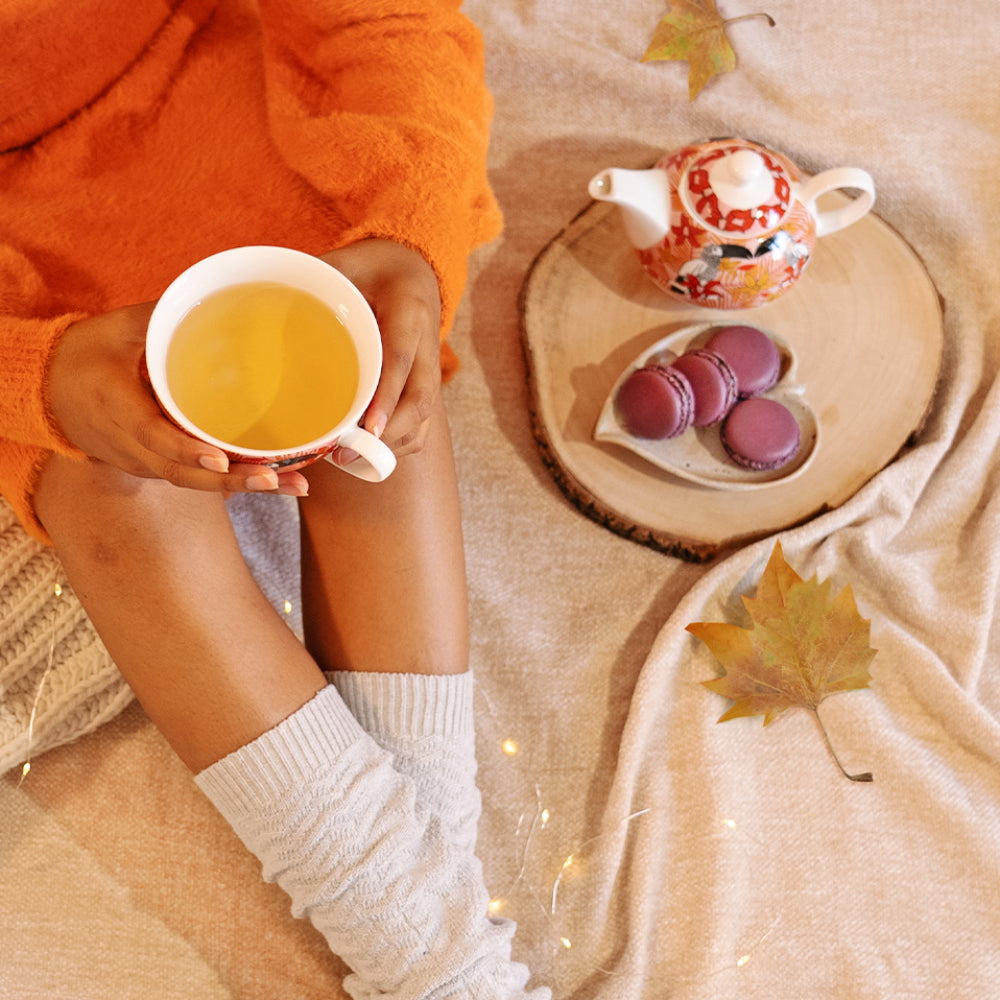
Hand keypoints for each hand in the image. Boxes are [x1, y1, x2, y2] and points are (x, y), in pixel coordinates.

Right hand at [48, 302, 308, 495]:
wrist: (47, 393)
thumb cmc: (83, 356)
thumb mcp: (115, 328)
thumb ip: (158, 316)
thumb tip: (208, 293)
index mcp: (117, 408)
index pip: (155, 437)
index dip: (187, 452)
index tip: (219, 459)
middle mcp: (130, 446)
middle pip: (184, 474)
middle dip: (232, 481)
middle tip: (277, 480)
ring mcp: (143, 462)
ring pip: (193, 483)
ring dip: (242, 487)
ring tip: (293, 485)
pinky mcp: (155, 466)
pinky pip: (193, 480)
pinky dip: (231, 483)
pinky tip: (274, 480)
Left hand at [320, 240, 442, 456]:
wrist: (412, 267)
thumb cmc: (370, 267)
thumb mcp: (342, 263)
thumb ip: (313, 283)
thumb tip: (261, 302)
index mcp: (408, 309)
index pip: (401, 359)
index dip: (386, 398)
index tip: (367, 430)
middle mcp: (427, 342)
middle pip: (420, 401)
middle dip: (388, 436)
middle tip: (346, 456)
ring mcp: (430, 366)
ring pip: (424, 419)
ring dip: (391, 446)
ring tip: (350, 458)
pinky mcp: (426, 383)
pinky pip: (421, 424)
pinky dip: (396, 443)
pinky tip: (364, 449)